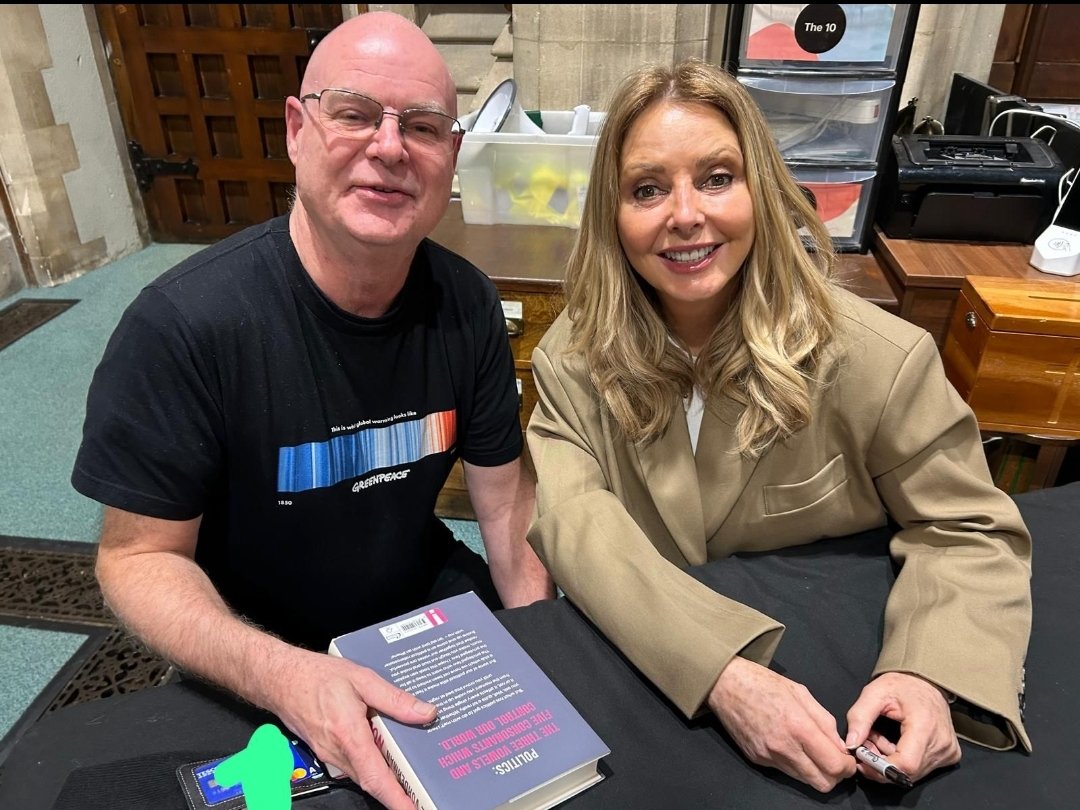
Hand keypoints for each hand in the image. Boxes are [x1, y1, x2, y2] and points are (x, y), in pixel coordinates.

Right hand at [262, 647, 436, 809]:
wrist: (281, 679)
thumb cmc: (316, 677)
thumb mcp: (362, 679)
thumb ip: (394, 699)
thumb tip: (424, 712)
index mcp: (349, 735)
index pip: (376, 778)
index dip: (396, 799)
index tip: (412, 809)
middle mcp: (338, 752)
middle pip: (373, 781)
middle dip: (397, 791)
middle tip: (421, 791)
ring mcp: (330, 755)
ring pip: (363, 774)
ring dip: (385, 778)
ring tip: (411, 772)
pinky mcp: (327, 753)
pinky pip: (354, 765)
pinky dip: (372, 765)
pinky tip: (386, 752)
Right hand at [707, 657, 855, 791]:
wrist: (726, 685)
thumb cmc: (762, 683)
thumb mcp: (801, 693)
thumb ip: (824, 721)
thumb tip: (841, 745)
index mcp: (798, 726)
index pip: (834, 764)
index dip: (848, 766)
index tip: (848, 759)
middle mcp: (783, 747)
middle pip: (822, 782)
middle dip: (835, 775)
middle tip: (834, 760)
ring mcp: (769, 756)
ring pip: (804, 781)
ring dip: (815, 771)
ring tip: (812, 752)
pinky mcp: (757, 760)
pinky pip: (785, 771)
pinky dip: (794, 764)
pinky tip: (790, 746)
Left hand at [845, 672, 960, 784]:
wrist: (927, 681)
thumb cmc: (902, 685)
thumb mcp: (874, 693)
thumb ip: (860, 718)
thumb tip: (851, 744)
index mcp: (925, 726)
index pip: (906, 764)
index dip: (880, 767)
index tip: (862, 758)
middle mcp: (941, 743)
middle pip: (907, 771)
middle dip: (881, 763)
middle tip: (867, 743)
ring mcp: (948, 751)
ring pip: (913, 772)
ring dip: (891, 761)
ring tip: (881, 738)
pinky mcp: (950, 755)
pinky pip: (922, 768)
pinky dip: (903, 759)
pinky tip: (896, 742)